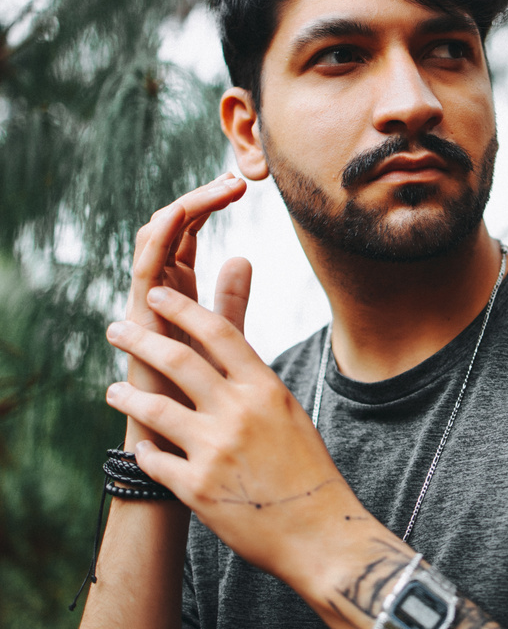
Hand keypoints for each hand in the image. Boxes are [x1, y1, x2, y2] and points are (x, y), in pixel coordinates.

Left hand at [106, 286, 360, 580]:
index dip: (182, 308)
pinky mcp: (197, 489)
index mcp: (265, 390)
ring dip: (128, 396)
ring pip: (155, 409)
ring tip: (114, 391)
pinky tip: (143, 448)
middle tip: (116, 328)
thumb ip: (253, 379)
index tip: (155, 296)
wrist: (318, 532)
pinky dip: (146, 451)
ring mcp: (215, 450)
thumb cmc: (306, 470)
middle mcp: (239, 413)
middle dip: (139, 339)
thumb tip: (229, 345)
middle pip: (177, 360)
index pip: (217, 331)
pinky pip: (154, 461)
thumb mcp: (287, 413)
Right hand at [122, 174, 248, 450]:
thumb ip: (230, 300)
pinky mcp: (141, 319)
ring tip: (220, 186)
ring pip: (157, 240)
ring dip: (187, 208)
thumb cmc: (205, 403)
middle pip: (172, 230)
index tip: (245, 186)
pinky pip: (146, 267)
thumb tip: (242, 257)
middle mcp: (160, 294)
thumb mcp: (226, 341)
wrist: (187, 452)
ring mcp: (148, 304)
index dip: (210, 207)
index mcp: (180, 294)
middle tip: (237, 177)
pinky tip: (183, 212)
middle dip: (202, 199)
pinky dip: (162, 236)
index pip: (189, 236)